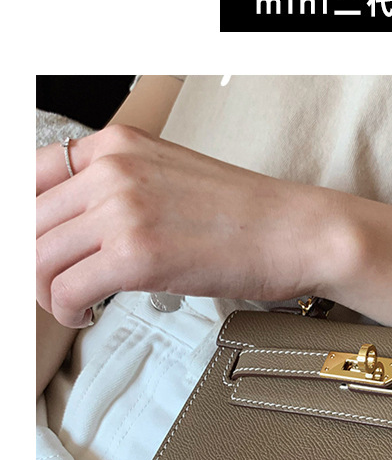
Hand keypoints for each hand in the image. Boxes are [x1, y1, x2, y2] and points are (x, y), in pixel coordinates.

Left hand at [36, 125, 341, 327]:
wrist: (295, 232)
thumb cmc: (244, 215)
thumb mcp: (167, 177)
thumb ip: (117, 189)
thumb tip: (74, 228)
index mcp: (117, 144)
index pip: (31, 177)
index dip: (28, 226)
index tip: (41, 254)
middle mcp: (112, 170)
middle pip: (29, 223)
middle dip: (33, 266)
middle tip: (56, 288)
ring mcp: (122, 211)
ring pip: (38, 259)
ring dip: (46, 294)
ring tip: (72, 305)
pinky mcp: (136, 255)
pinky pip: (67, 290)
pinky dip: (67, 311)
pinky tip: (87, 315)